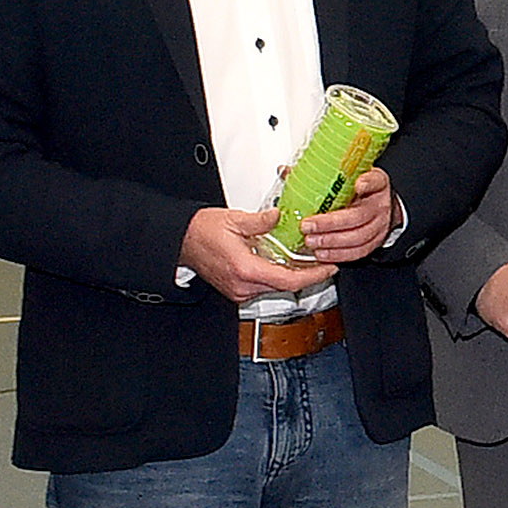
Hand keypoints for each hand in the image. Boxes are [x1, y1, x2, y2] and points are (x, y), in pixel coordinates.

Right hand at [181, 207, 336, 304]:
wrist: (180, 240)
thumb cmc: (200, 231)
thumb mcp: (235, 219)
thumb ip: (262, 221)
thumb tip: (280, 217)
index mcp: (245, 269)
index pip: (289, 280)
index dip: (313, 277)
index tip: (328, 269)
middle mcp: (242, 285)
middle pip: (284, 286)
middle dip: (305, 275)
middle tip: (320, 262)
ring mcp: (238, 291)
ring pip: (274, 287)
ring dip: (289, 275)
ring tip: (303, 260)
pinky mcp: (235, 291)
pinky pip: (262, 287)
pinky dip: (274, 276)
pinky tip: (280, 263)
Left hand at [266, 166, 395, 270]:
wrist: (379, 205)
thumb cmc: (360, 190)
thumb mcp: (347, 177)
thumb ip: (320, 175)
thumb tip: (286, 171)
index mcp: (376, 184)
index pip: (376, 180)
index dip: (367, 183)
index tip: (357, 185)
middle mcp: (379, 205)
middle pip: (358, 216)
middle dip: (330, 223)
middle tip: (308, 225)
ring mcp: (379, 225)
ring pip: (358, 237)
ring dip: (332, 241)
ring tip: (311, 241)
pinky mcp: (375, 242)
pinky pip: (358, 252)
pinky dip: (339, 254)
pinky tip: (322, 253)